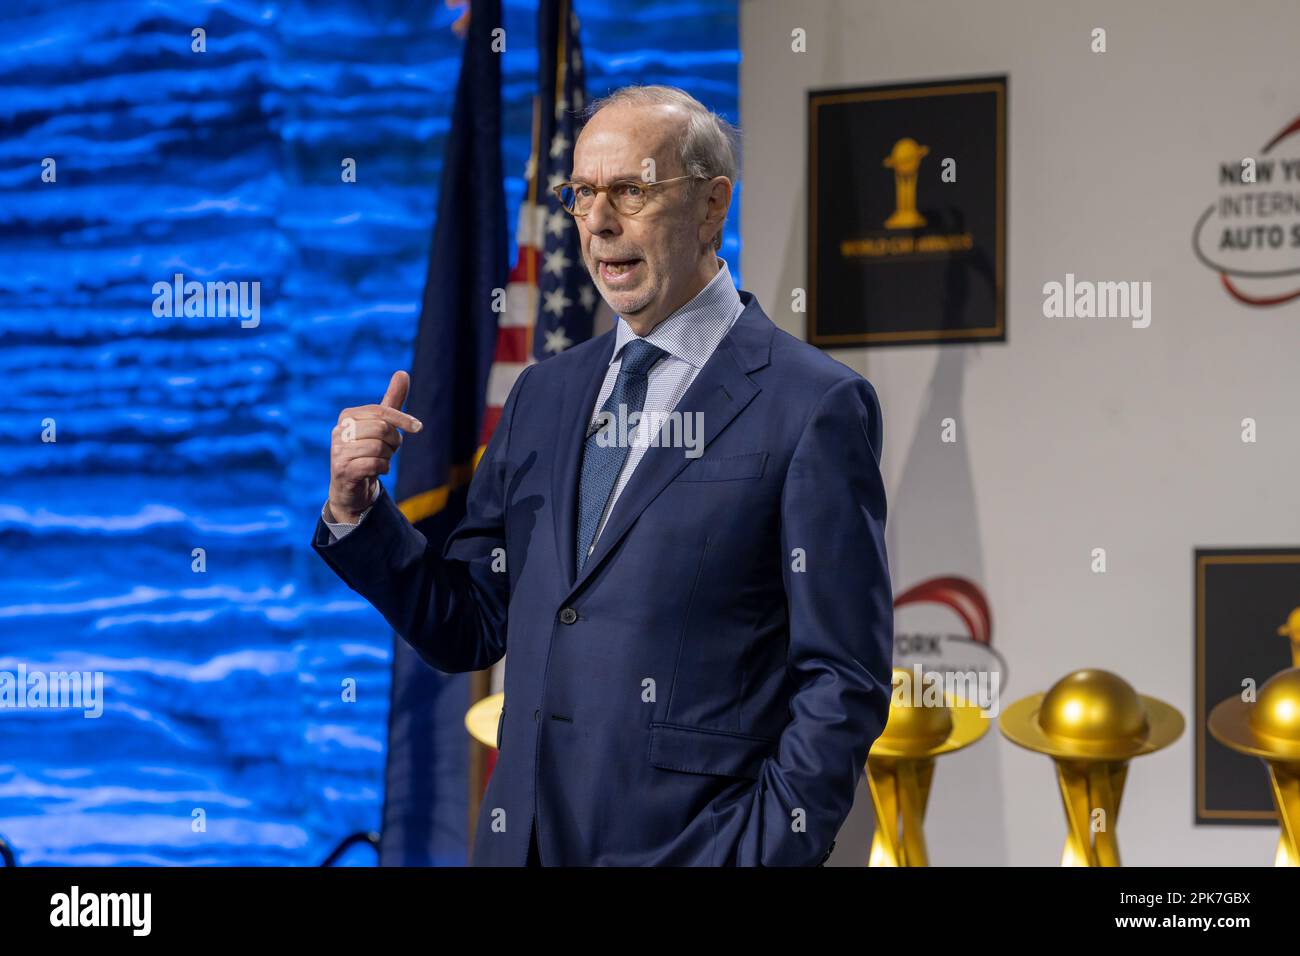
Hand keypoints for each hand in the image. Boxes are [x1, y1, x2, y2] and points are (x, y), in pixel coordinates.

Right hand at [327, 370, 422, 522]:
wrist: (351, 486)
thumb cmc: (368, 450)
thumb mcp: (381, 425)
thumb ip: (392, 401)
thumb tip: (403, 373)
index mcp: (348, 415)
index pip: (381, 411)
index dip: (402, 419)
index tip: (418, 427)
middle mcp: (339, 430)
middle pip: (382, 429)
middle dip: (394, 441)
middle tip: (389, 450)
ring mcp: (338, 450)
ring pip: (379, 448)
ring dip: (388, 457)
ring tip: (380, 460)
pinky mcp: (342, 470)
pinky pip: (374, 464)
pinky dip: (383, 469)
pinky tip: (377, 471)